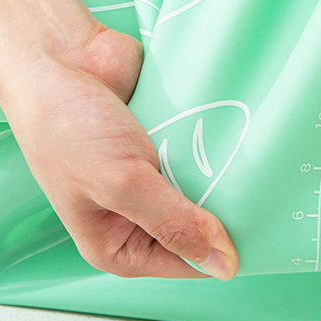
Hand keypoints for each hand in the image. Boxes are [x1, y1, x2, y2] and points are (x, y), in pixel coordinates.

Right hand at [0, 23, 239, 280]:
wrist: (55, 54)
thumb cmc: (64, 126)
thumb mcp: (121, 184)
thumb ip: (174, 223)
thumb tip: (224, 265)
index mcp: (118, 243)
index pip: (186, 262)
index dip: (221, 250)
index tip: (263, 230)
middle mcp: (136, 211)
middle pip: (200, 222)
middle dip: (226, 206)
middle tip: (265, 190)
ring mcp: (152, 170)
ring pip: (206, 180)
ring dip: (224, 168)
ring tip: (254, 158)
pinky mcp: (164, 133)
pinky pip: (202, 143)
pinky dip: (215, 135)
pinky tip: (236, 127)